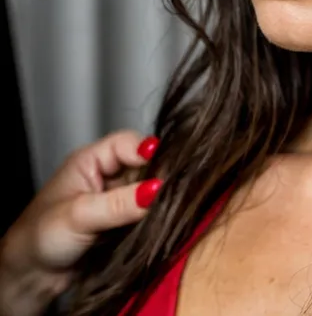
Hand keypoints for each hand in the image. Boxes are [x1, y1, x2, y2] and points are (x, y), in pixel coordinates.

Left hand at [0, 131, 160, 315]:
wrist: (29, 276)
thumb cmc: (40, 237)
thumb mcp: (80, 216)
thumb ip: (118, 204)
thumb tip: (157, 189)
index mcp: (90, 160)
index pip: (127, 144)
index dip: (148, 152)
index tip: (168, 169)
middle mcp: (105, 176)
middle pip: (143, 166)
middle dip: (158, 177)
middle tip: (174, 192)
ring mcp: (114, 199)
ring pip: (147, 191)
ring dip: (157, 201)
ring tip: (172, 209)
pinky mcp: (121, 222)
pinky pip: (145, 214)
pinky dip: (154, 219)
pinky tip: (162, 224)